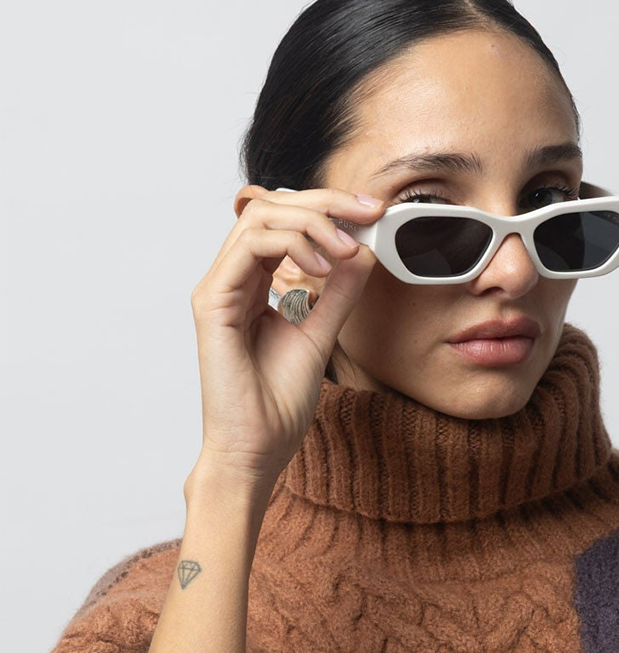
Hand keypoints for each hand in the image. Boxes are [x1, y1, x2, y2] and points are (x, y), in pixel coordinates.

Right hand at [189, 186, 383, 489]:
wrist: (257, 450)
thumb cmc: (278, 404)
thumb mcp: (322, 334)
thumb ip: (338, 293)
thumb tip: (363, 251)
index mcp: (254, 284)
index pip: (286, 222)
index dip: (328, 208)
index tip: (372, 213)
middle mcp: (232, 280)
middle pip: (272, 207)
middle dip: (325, 202)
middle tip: (367, 212)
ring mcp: (219, 288)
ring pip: (260, 217)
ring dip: (312, 222)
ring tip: (346, 249)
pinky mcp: (212, 302)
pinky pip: (249, 246)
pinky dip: (293, 244)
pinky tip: (324, 267)